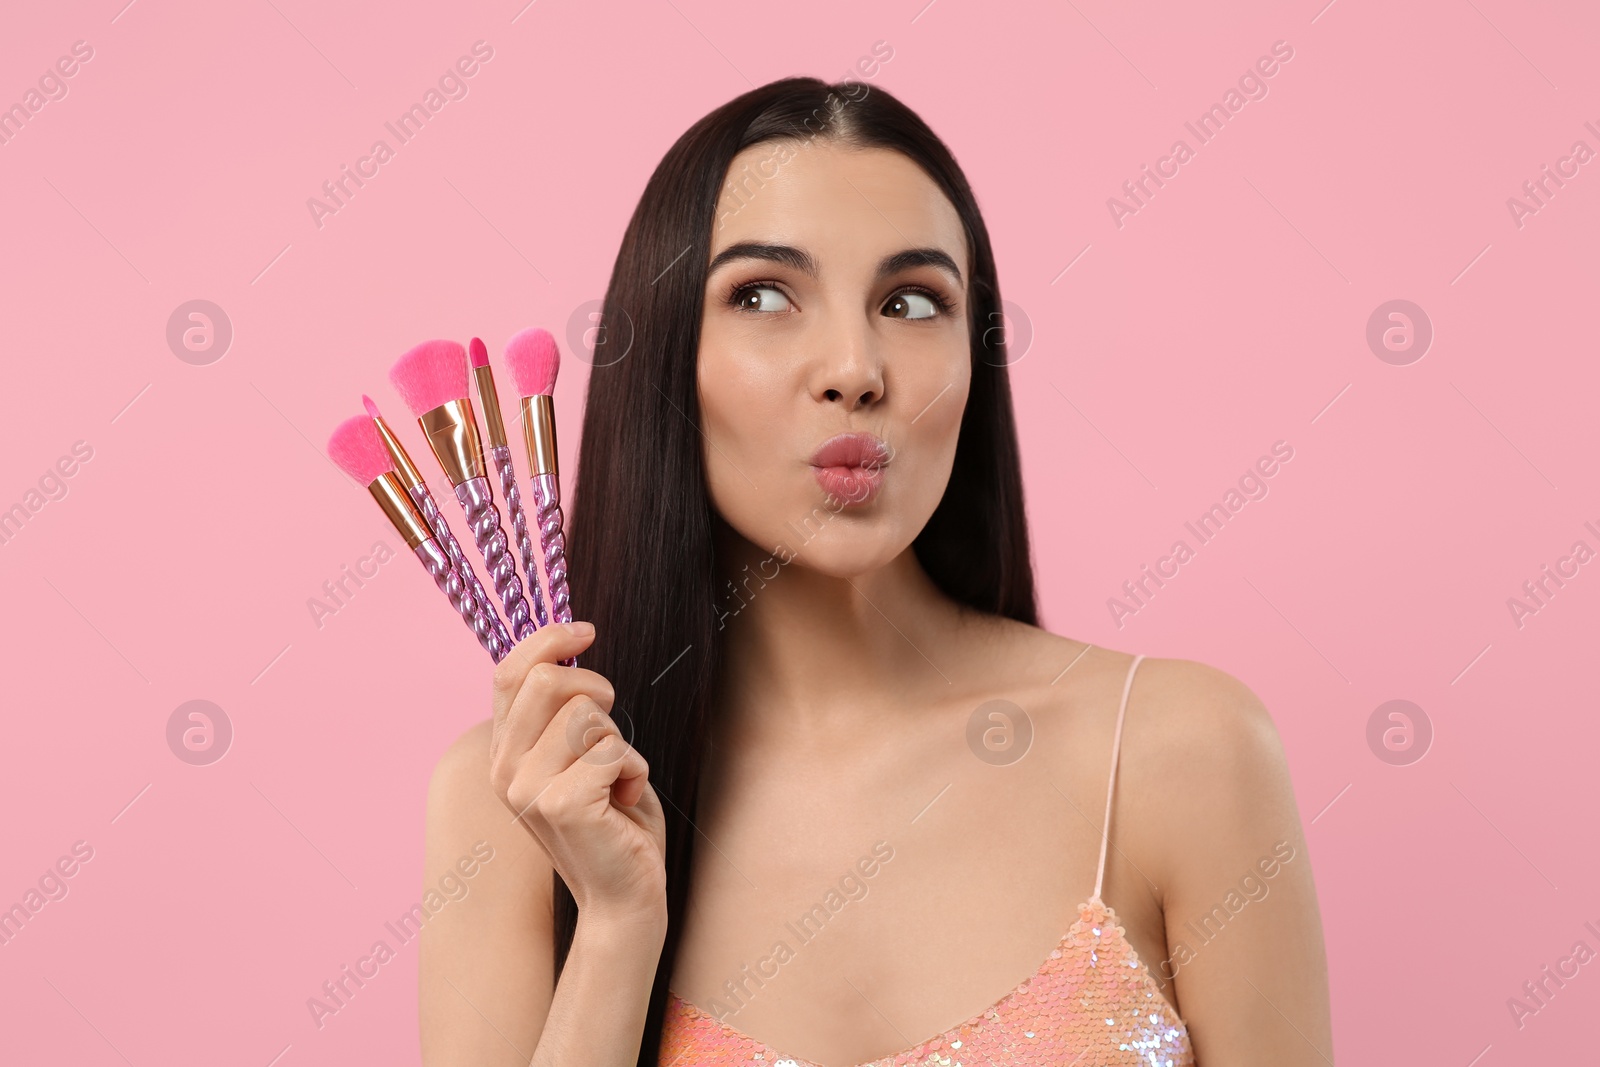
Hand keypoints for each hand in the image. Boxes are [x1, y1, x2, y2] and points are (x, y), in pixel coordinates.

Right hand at [488, 622, 666, 926]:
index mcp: (505, 753)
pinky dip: (634, 770)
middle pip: (548, 680)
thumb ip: (563, 711)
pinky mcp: (560, 804)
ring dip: (620, 742)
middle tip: (612, 734)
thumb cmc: (613, 820)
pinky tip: (625, 802)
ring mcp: (527, 789)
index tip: (586, 630)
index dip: (548, 639)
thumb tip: (569, 644)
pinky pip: (612, 749)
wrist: (625, 894)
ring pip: (587, 713)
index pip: (509, 672)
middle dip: (597, 691)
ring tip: (617, 781)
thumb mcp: (579, 755)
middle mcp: (504, 769)